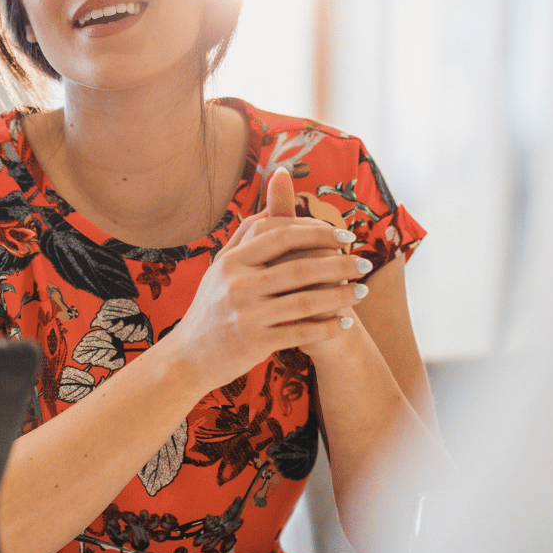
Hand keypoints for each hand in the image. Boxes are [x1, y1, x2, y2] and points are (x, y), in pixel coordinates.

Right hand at [157, 168, 368, 391]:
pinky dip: (328, 327)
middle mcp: (237, 284)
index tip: (345, 235)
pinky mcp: (254, 342)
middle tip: (365, 262)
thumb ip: (246, 233)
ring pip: (305, 301)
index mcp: (231, 260)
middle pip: (299, 267)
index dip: (317, 232)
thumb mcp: (220, 267)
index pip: (281, 234)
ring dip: (341, 296)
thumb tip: (275, 194)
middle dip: (339, 264)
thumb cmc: (211, 307)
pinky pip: (301, 332)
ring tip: (363, 292)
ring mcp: (246, 314)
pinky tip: (347, 323)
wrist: (187, 357)